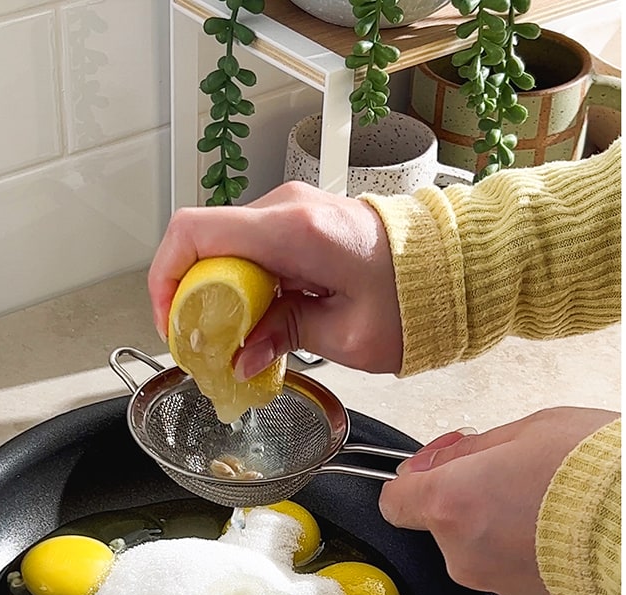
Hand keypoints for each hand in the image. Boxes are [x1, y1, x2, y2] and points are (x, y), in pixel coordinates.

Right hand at [147, 182, 404, 376]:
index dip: (167, 279)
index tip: (173, 324)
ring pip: (229, 247)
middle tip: (206, 346)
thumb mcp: (348, 336)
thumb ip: (284, 337)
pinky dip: (246, 283)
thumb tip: (241, 356)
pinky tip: (260, 320)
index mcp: (295, 230)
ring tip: (236, 341)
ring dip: (221, 292)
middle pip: (206, 242)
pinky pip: (255, 248)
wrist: (458, 268)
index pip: (194, 234)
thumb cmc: (418, 298)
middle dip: (194, 296)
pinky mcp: (305, 221)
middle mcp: (290, 208)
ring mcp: (296, 209)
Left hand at [379, 407, 619, 594]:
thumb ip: (472, 449)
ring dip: (504, 530)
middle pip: (444, 527)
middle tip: (516, 476)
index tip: (436, 469)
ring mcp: (499, 585)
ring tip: (553, 506)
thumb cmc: (598, 476)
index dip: (415, 481)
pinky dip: (533, 556)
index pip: (395, 501)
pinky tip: (566, 534)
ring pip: (483, 552)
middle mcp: (466, 554)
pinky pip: (518, 574)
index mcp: (453, 504)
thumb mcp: (531, 431)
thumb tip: (441, 459)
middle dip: (470, 502)